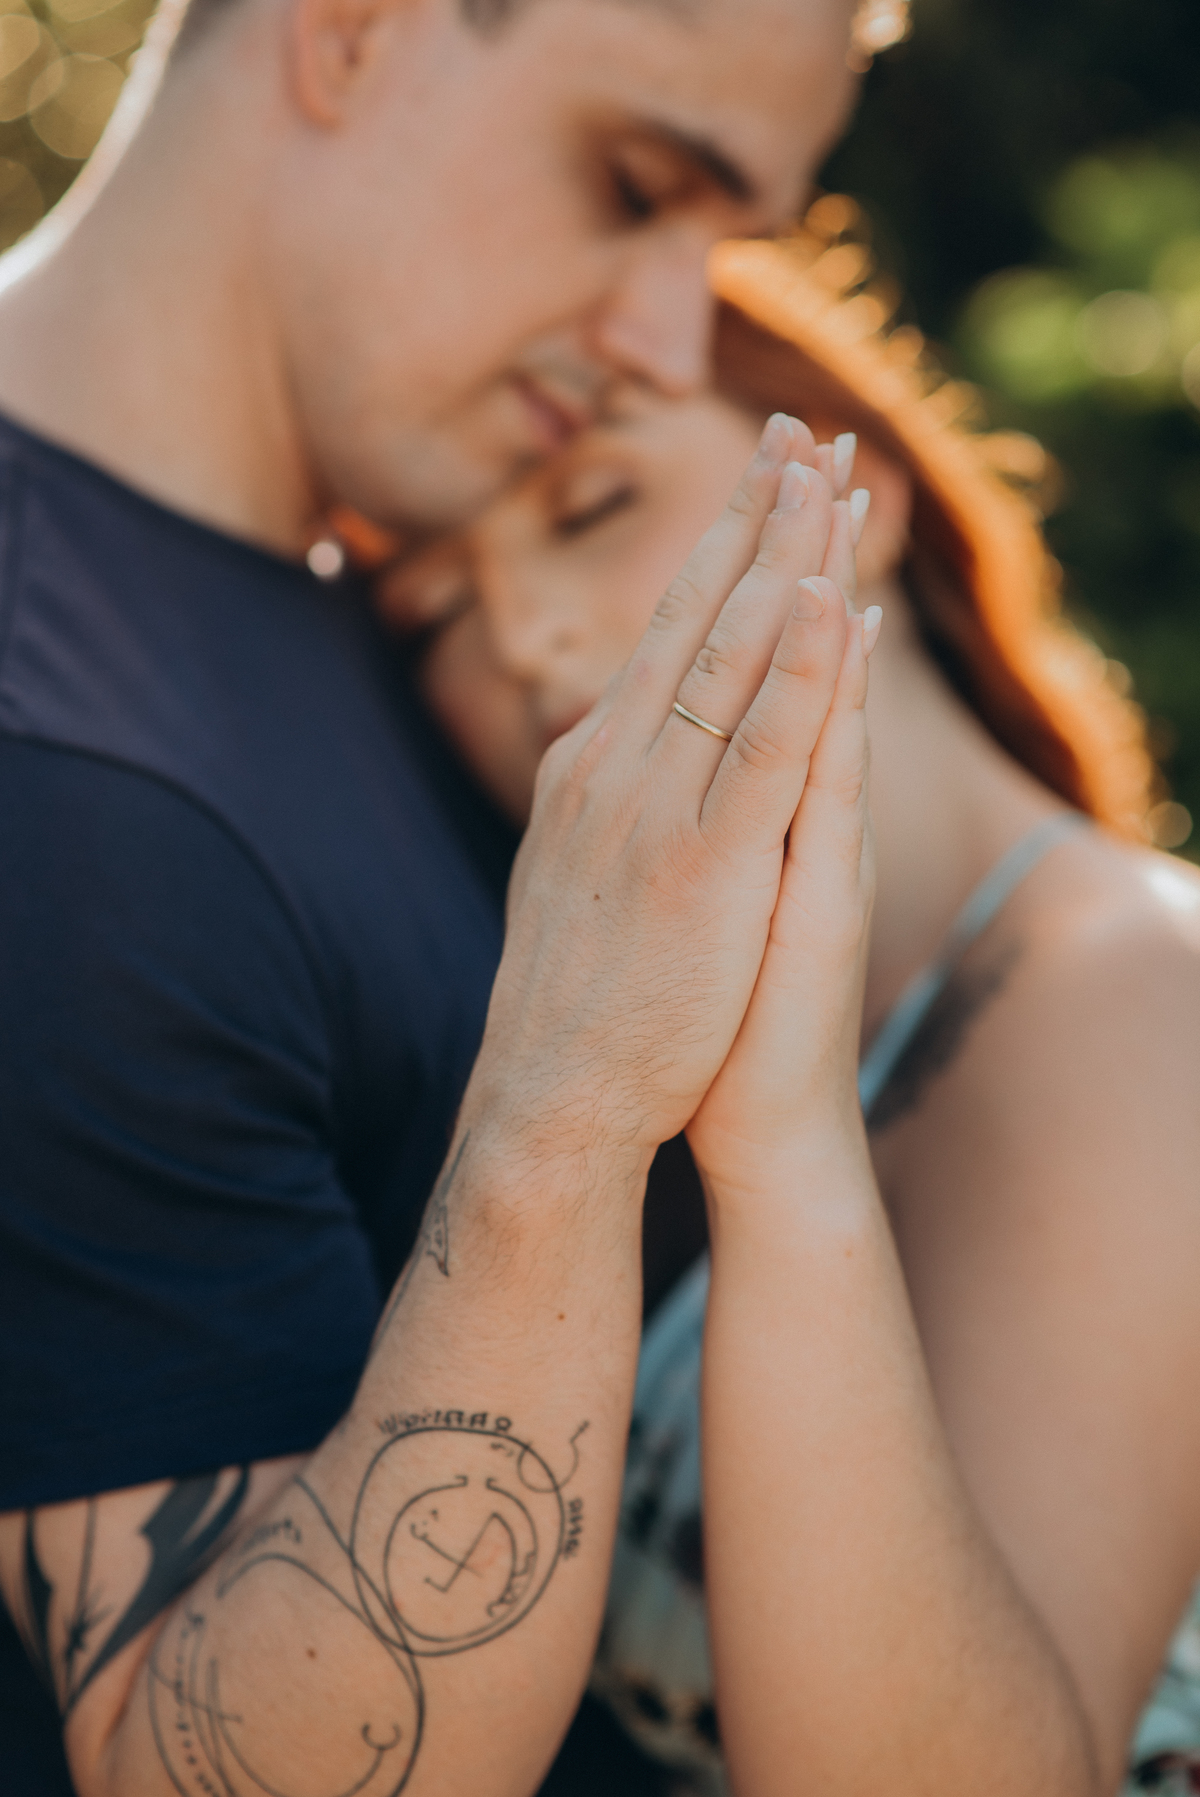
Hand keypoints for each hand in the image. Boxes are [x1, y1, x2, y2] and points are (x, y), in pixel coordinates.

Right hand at [462, 414, 853, 1175]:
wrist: (551, 1095)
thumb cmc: (578, 997)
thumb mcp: (574, 869)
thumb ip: (602, 797)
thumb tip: (616, 744)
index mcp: (591, 766)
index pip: (663, 634)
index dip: (714, 549)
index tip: (754, 479)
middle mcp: (614, 766)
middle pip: (691, 616)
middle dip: (747, 515)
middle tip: (792, 425)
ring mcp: (653, 809)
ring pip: (724, 659)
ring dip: (778, 558)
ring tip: (822, 475)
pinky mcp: (700, 864)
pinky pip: (758, 747)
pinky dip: (794, 669)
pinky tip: (828, 601)